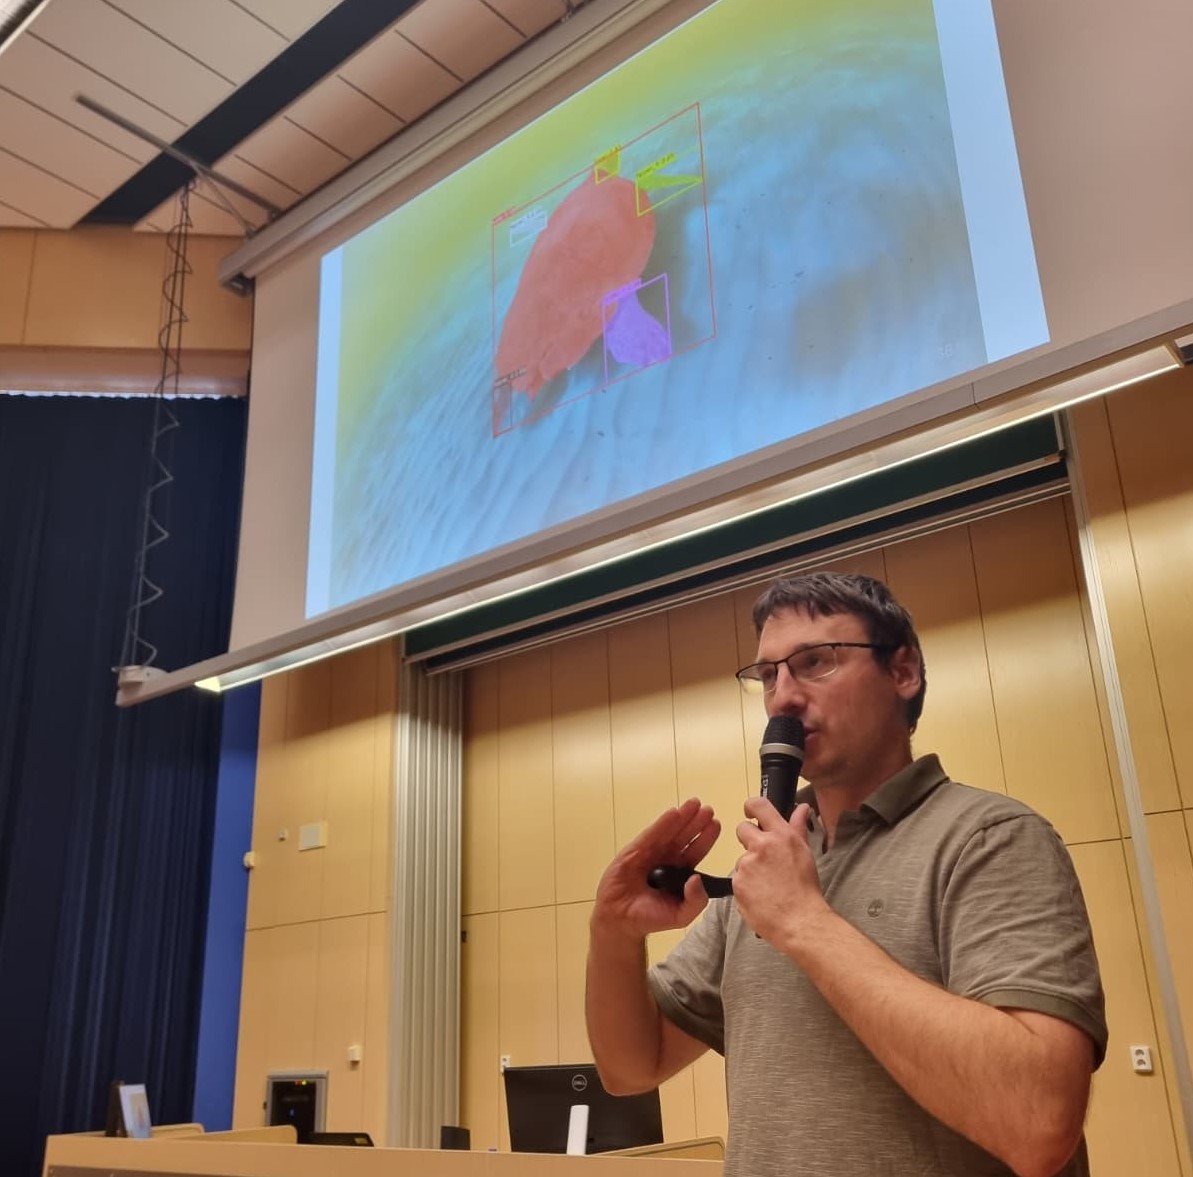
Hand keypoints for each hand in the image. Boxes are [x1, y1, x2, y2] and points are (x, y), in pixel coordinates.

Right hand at [592, 799, 719, 943]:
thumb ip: (696, 901)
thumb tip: (697, 878)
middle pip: (684, 837)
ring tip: (695, 804)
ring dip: (682, 817)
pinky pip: (650, 835)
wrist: (621, 920)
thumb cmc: (651, 917)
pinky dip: (662, 824)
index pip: (695, 851)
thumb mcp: (681, 915)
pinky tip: (673, 813)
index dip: (705, 838)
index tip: (716, 824)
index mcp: (680, 872)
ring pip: (669, 832)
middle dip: (696, 823)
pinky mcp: (635, 851)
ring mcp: (651, 853)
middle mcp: (667, 859)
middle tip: (708, 809)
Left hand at [733, 799, 828, 951]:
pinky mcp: (737, 883)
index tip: (750, 812)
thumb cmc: (807, 889)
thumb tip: (802, 808)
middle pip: (742, 829)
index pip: (758, 805)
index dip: (751, 806)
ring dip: (750, 868)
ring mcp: (746, 865)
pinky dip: (746, 886)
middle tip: (763, 858)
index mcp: (781, 835)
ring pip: (741, 859)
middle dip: (749, 840)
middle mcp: (761, 846)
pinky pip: (738, 879)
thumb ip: (798, 827)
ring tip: (767, 885)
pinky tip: (760, 896)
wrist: (801, 921)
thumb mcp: (805, 853)